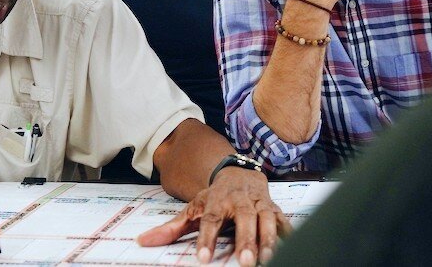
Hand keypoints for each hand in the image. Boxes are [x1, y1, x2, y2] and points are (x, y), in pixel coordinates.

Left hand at [137, 168, 290, 265]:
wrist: (238, 172)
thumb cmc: (214, 197)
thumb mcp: (192, 208)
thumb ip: (170, 228)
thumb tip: (142, 241)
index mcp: (216, 201)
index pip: (210, 221)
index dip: (206, 239)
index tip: (203, 258)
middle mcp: (239, 201)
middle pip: (244, 220)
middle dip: (245, 240)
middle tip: (245, 262)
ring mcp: (258, 204)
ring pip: (266, 220)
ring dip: (268, 239)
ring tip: (267, 258)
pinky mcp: (274, 208)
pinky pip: (283, 221)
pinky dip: (287, 234)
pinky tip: (289, 248)